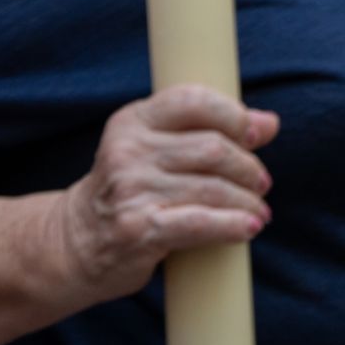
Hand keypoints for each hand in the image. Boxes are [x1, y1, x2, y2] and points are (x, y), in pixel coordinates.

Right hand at [59, 85, 278, 302]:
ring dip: (247, 201)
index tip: (258, 134)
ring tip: (258, 211)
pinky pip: (201, 223)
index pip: (194, 100)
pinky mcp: (137, 230)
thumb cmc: (129, 191)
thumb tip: (269, 123)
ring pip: (213, 188)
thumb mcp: (154, 150)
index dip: (235, 115)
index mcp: (132, 121)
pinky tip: (249, 227)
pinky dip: (233, 225)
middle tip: (261, 183)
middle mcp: (128, 151)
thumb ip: (206, 131)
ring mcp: (130, 190)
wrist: (74, 244)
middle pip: (213, 149)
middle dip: (248, 167)